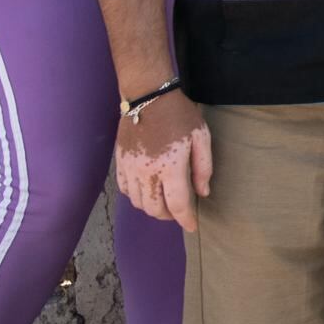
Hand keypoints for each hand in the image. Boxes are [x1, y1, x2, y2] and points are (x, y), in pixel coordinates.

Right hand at [114, 91, 212, 231]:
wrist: (148, 96)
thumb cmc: (179, 115)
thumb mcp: (201, 137)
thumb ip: (203, 168)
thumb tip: (203, 193)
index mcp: (171, 167)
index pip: (178, 205)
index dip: (186, 220)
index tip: (192, 227)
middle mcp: (147, 172)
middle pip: (155, 209)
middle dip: (169, 216)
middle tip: (179, 212)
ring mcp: (130, 168)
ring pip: (138, 203)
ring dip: (152, 208)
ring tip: (164, 203)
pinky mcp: (120, 162)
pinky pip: (125, 190)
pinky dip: (136, 197)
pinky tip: (147, 191)